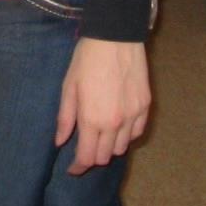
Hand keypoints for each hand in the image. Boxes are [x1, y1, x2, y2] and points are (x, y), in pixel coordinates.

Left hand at [55, 38, 149, 175]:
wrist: (115, 37)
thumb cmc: (86, 60)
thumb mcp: (69, 87)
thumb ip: (65, 118)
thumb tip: (60, 142)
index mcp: (92, 119)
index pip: (87, 157)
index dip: (78, 167)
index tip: (73, 168)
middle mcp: (115, 123)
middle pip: (105, 156)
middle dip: (93, 157)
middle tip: (85, 148)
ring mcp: (133, 116)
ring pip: (123, 147)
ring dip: (110, 147)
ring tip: (102, 135)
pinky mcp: (145, 107)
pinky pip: (137, 132)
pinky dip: (127, 135)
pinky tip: (119, 126)